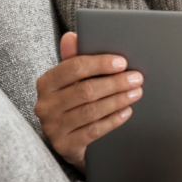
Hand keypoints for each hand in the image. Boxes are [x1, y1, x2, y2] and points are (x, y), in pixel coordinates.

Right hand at [34, 32, 143, 171]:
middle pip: (84, 90)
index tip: (122, 62)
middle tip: (136, 78)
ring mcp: (53, 128)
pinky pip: (93, 131)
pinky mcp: (64, 146)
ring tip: (136, 93)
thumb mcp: (73, 80)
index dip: (99, 64)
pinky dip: (112, 120)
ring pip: (90, 111)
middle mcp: (45, 105)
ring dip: (117, 100)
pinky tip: (126, 112)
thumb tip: (72, 35)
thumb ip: (74, 58)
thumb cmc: (74, 100)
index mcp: (46, 82)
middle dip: (114, 83)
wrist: (69, 139)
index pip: (72, 68)